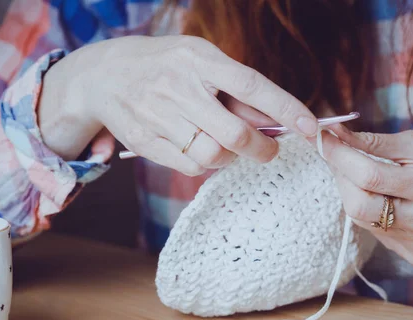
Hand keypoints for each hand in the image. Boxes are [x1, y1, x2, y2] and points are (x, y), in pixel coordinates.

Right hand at [38, 36, 317, 174]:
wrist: (102, 76)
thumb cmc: (165, 66)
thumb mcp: (199, 60)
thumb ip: (234, 89)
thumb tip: (276, 119)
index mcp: (198, 59)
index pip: (251, 85)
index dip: (285, 108)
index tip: (311, 127)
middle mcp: (178, 87)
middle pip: (234, 134)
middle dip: (262, 148)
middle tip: (270, 149)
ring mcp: (159, 117)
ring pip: (213, 155)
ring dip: (231, 157)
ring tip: (228, 145)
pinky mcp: (146, 143)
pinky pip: (190, 167)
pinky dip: (205, 164)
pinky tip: (202, 148)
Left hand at [318, 127, 412, 266]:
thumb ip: (374, 141)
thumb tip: (333, 134)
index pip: (370, 175)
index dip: (340, 156)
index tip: (323, 137)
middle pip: (358, 204)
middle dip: (340, 176)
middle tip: (339, 156)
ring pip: (361, 218)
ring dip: (352, 192)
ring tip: (363, 174)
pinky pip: (373, 231)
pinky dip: (367, 210)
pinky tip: (382, 198)